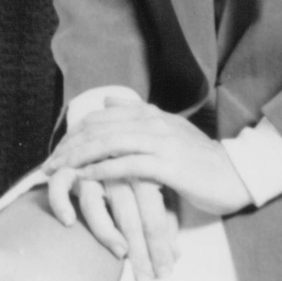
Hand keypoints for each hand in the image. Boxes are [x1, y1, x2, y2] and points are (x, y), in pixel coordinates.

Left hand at [44, 104, 251, 244]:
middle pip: (101, 128)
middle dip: (70, 146)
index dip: (75, 133)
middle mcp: (155, 122)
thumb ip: (139, 116)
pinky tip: (86, 180)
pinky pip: (129, 165)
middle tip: (47, 166)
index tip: (57, 152)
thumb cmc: (198, 160)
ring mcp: (162, 142)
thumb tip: (109, 100)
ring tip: (58, 172)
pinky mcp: (168, 165)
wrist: (234, 174)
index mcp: (153, 114)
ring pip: (111, 143)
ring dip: (79, 158)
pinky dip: (104, 171)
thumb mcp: (169, 132)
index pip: (103, 116)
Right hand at [48, 170, 180, 280]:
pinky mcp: (67, 167)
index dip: (161, 245)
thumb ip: (164, 220)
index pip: (155, 212)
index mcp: (143, 169)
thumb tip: (176, 257)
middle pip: (130, 211)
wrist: (104, 142)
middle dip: (141, 249)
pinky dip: (61, 202)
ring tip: (120, 253)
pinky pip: (59, 185)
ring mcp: (91, 167)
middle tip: (146, 280)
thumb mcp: (153, 195)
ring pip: (96, 203)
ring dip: (106, 231)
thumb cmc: (134, 177)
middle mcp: (118, 168)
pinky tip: (68, 221)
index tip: (165, 273)